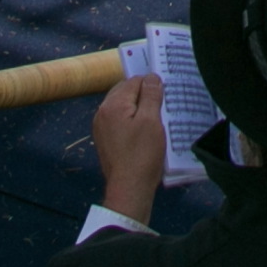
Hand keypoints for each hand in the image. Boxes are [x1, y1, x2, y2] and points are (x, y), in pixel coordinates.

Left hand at [94, 74, 170, 221]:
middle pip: (126, 92)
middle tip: (162, 107)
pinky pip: (119, 121)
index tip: (165, 96)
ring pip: (123, 107)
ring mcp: (101, 127)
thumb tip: (151, 78)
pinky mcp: (105, 140)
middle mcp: (102, 113)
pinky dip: (132, 122)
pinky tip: (144, 133)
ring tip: (155, 121)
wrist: (129, 189)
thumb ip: (151, 95)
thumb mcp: (151, 121)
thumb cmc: (142, 155)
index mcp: (112, 105)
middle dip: (143, 96)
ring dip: (138, 110)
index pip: (134, 81)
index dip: (151, 86)